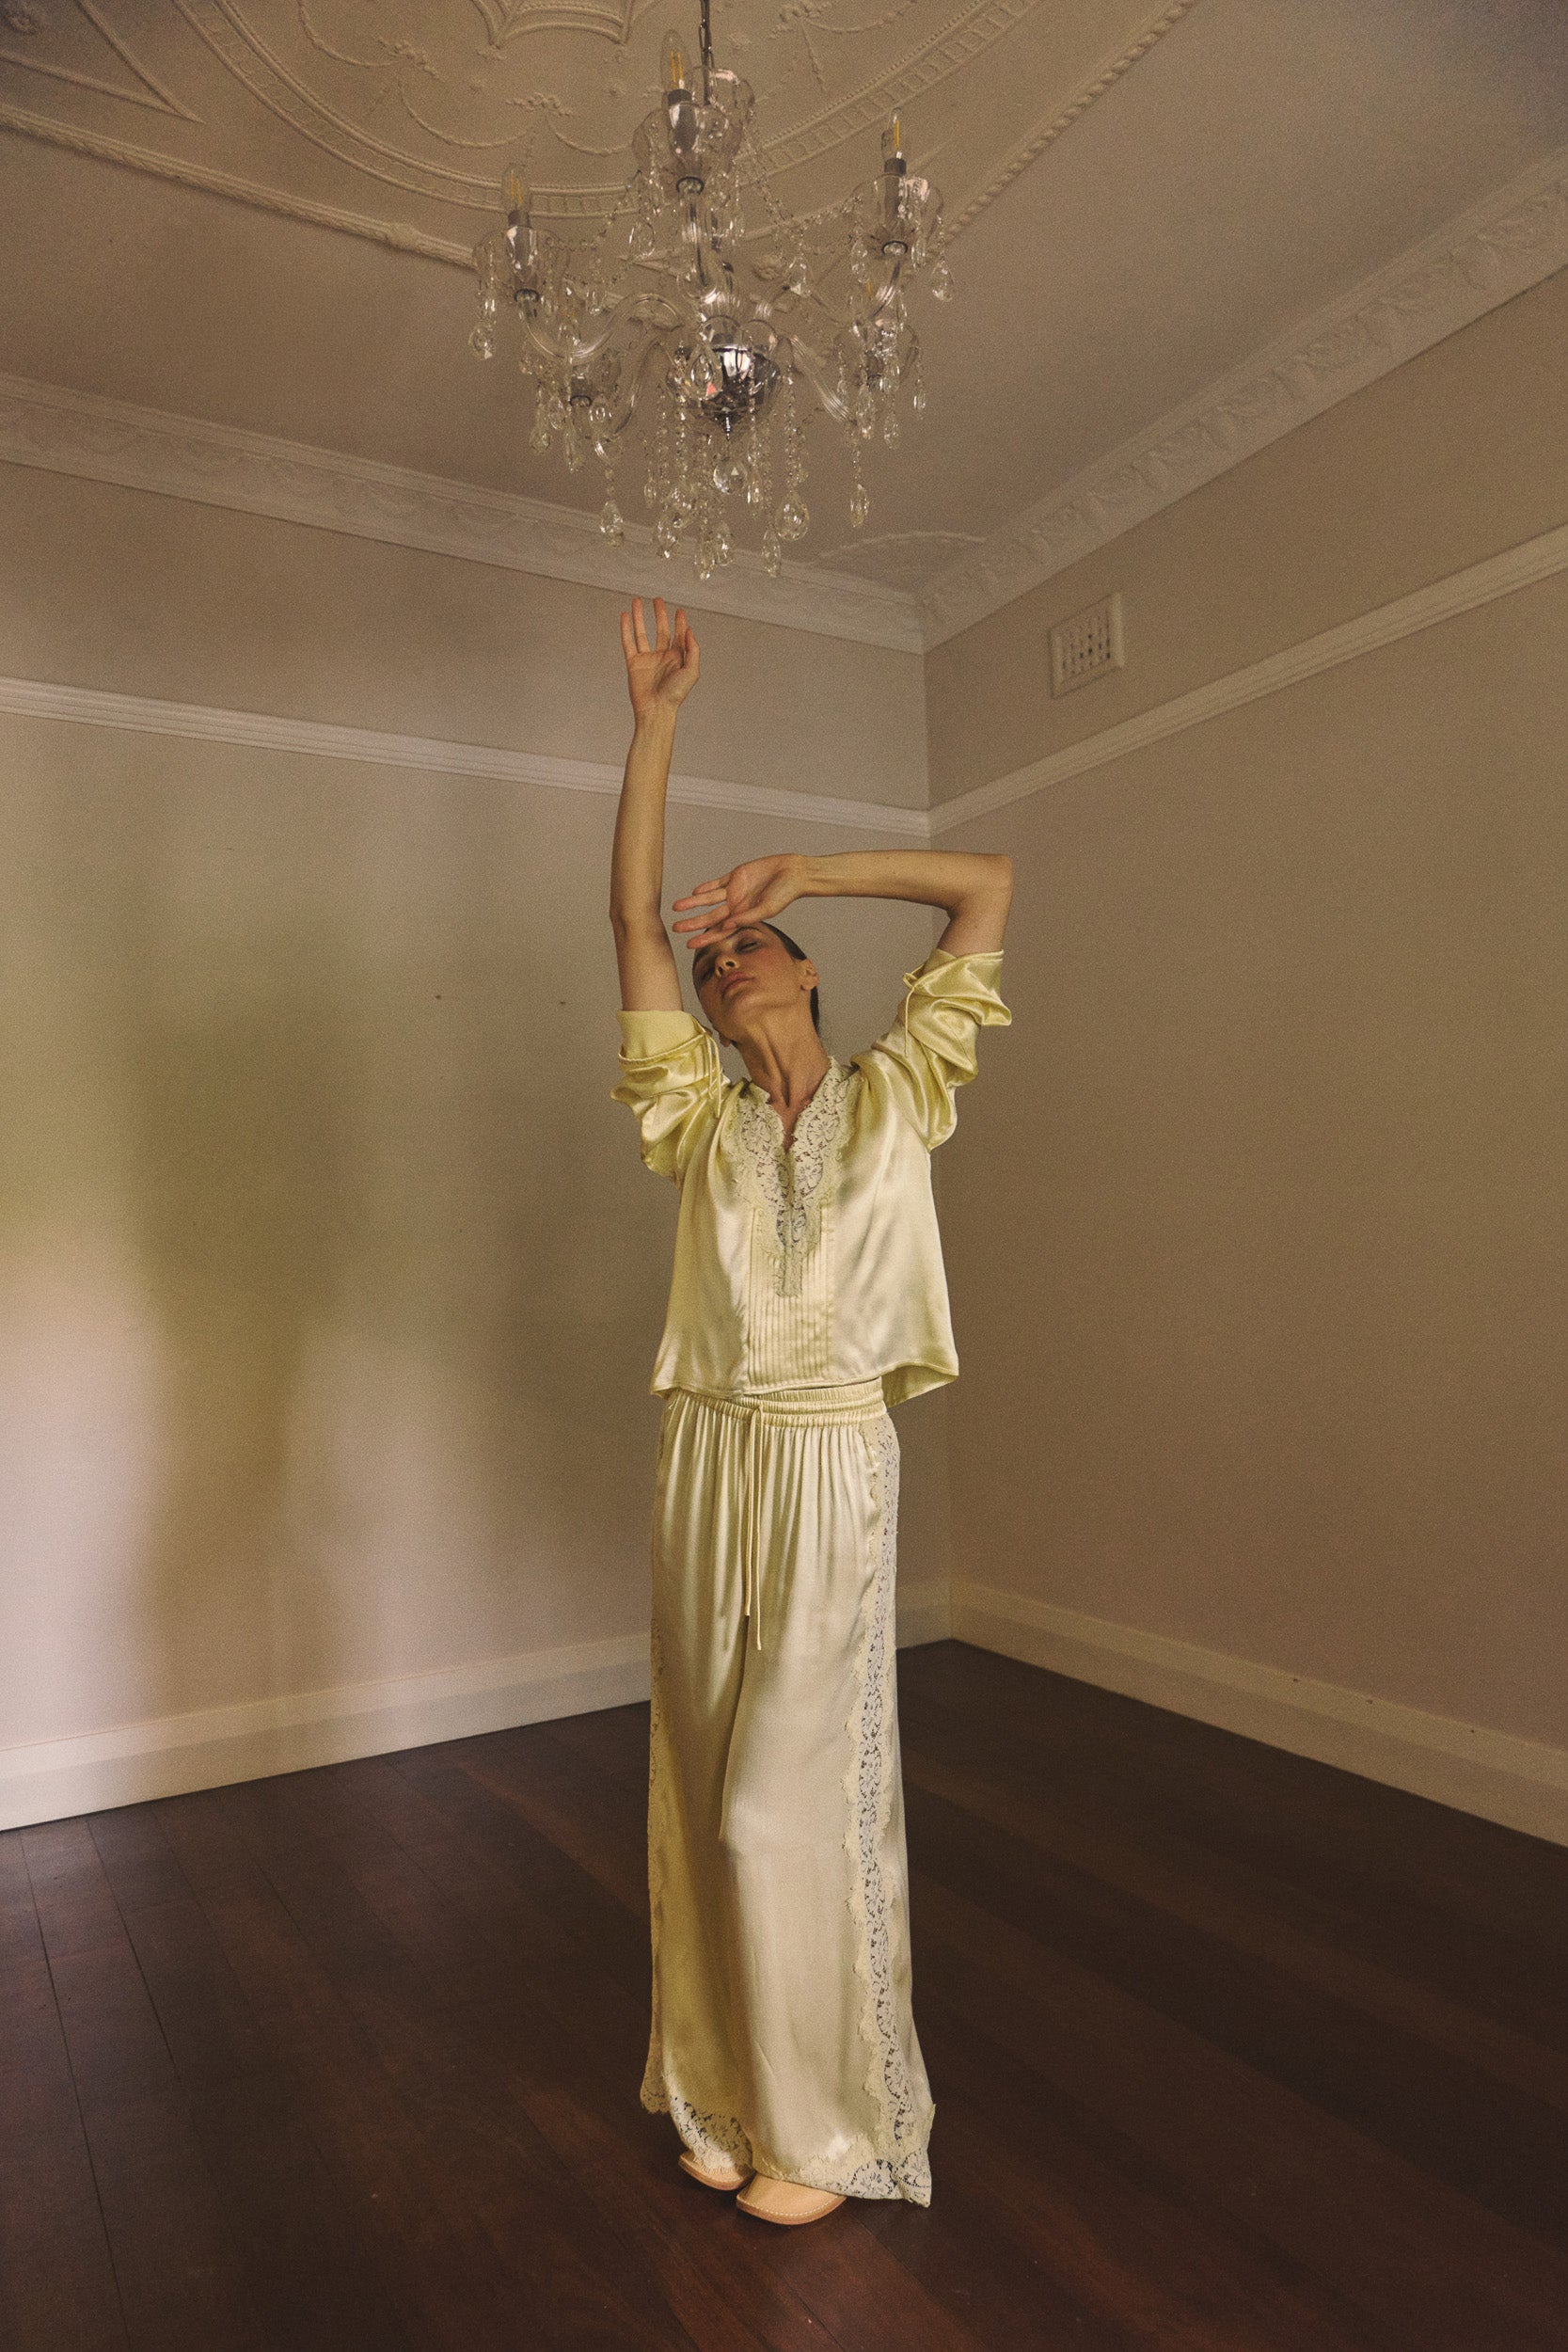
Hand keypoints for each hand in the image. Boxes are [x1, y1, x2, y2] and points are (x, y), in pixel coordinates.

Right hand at [620, 595, 698, 718]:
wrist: (656, 709)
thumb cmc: (675, 695)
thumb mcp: (692, 672)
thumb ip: (693, 650)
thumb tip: (689, 631)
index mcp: (678, 657)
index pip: (678, 634)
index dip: (680, 622)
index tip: (680, 610)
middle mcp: (662, 656)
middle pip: (661, 630)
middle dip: (660, 614)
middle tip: (658, 600)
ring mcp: (647, 658)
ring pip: (642, 632)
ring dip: (640, 617)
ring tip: (637, 601)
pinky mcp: (633, 663)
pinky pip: (628, 642)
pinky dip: (626, 629)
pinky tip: (625, 616)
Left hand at [671, 854, 808, 950]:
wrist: (792, 873)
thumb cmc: (785, 894)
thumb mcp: (767, 909)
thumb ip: (747, 917)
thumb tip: (728, 926)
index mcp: (743, 917)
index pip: (719, 931)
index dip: (704, 938)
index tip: (689, 945)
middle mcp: (736, 906)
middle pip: (709, 917)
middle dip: (692, 923)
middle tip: (676, 928)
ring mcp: (735, 891)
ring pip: (708, 900)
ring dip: (692, 904)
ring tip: (676, 907)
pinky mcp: (736, 876)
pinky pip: (717, 883)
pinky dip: (706, 887)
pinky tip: (694, 892)